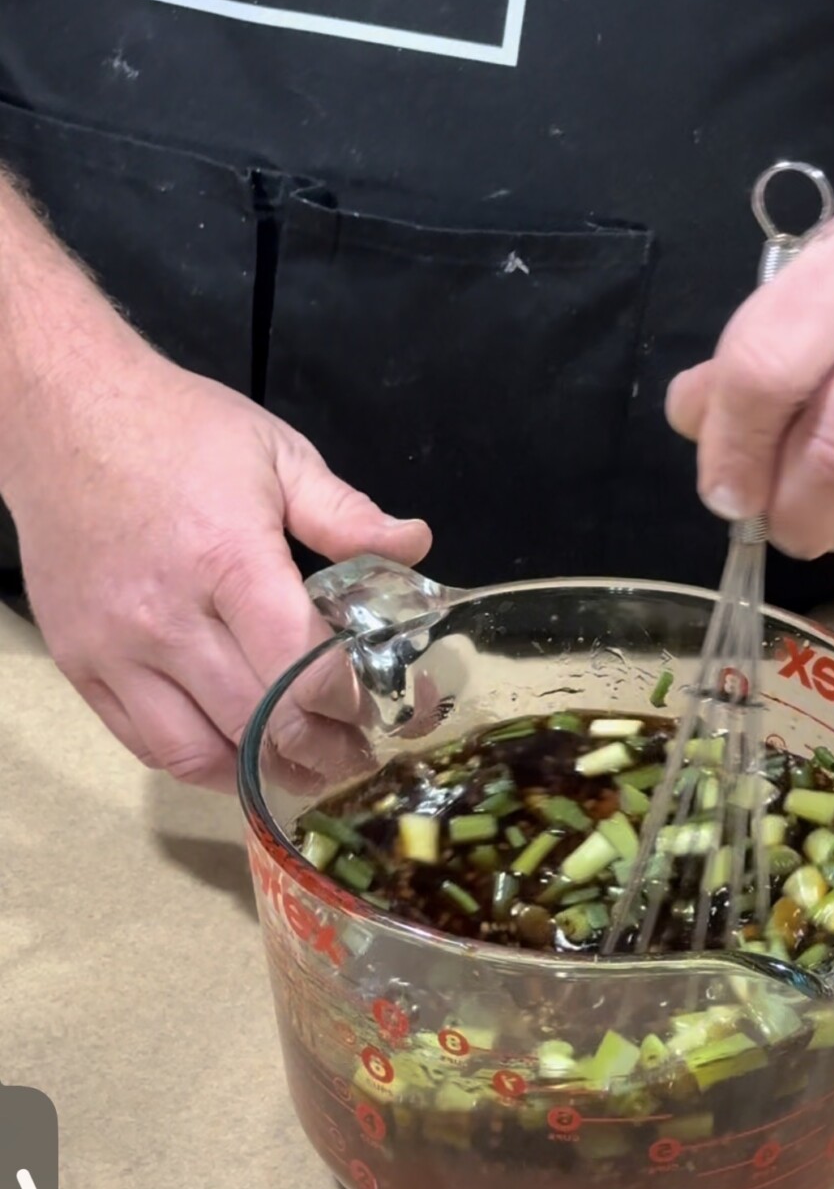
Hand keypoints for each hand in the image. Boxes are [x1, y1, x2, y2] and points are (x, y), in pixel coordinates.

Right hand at [6, 346, 430, 790]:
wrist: (63, 417)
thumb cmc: (177, 430)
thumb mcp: (277, 453)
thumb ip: (346, 513)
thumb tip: (415, 545)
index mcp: (228, 559)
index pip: (300, 667)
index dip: (347, 704)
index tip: (376, 712)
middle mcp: (168, 617)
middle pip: (257, 720)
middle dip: (319, 750)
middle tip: (354, 756)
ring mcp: (116, 649)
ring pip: (197, 751)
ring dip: (258, 771)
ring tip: (300, 769)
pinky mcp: (81, 664)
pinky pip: (143, 742)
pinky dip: (196, 761)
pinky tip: (234, 754)